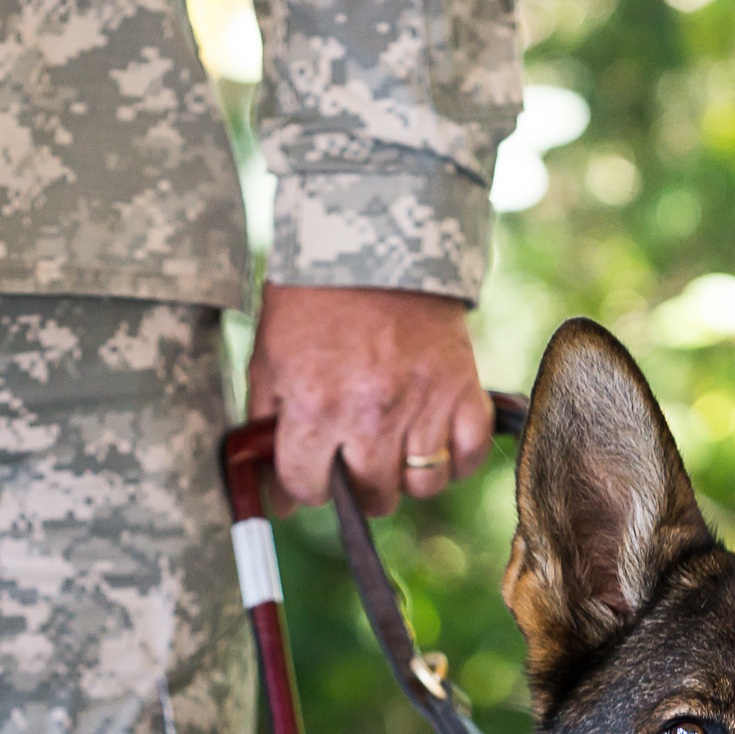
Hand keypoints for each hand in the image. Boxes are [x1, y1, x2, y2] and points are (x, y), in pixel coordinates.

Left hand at [245, 283, 493, 518]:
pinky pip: (467, 455)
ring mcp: (422, 404)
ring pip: (421, 485)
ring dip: (406, 478)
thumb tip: (274, 494)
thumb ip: (266, 426)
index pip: (308, 487)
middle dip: (357, 487)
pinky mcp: (462, 388)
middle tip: (354, 462)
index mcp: (316, 406)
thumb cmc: (313, 298)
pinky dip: (455, 460)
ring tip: (394, 453)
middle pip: (371, 494)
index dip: (304, 485)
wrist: (373, 239)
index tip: (310, 472)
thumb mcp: (269, 358)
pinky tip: (435, 444)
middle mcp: (370, 414)